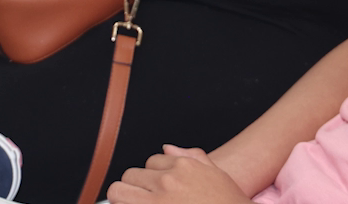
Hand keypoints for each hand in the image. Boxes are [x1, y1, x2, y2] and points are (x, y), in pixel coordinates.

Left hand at [108, 147, 251, 203]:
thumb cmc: (229, 203)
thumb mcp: (217, 175)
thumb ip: (194, 158)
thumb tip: (168, 149)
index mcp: (183, 167)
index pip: (151, 162)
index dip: (154, 177)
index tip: (157, 189)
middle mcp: (167, 181)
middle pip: (130, 175)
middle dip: (135, 187)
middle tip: (143, 199)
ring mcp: (156, 201)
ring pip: (118, 192)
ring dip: (124, 199)